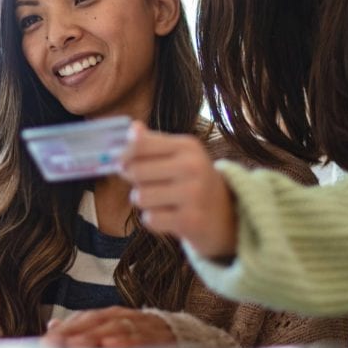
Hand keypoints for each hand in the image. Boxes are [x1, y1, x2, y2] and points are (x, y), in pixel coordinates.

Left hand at [41, 306, 174, 347]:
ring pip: (116, 328)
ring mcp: (142, 325)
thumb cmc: (140, 334)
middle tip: (57, 343)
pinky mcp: (158, 337)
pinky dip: (125, 341)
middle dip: (76, 332)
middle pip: (98, 321)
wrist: (181, 336)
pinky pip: (141, 338)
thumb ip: (84, 327)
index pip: (86, 318)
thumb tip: (53, 325)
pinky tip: (111, 345)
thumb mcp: (110, 328)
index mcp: (112, 314)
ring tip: (77, 344)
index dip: (67, 328)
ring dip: (95, 336)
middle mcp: (125, 317)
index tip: (48, 340)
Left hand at [121, 121, 237, 259]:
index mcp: (187, 146)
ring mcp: (193, 194)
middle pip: (135, 171)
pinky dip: (153, 219)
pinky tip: (168, 215)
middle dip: (134, 180)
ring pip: (140, 197)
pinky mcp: (190, 220)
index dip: (124, 154)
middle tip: (147, 183)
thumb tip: (133, 127)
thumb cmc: (192, 179)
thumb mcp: (178, 154)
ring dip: (144, 201)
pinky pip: (149, 219)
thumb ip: (152, 142)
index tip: (123, 162)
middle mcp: (192, 166)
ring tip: (160, 199)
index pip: (139, 143)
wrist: (225, 212)